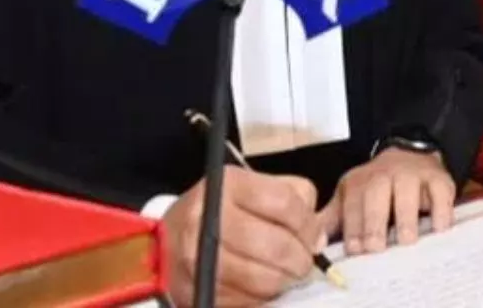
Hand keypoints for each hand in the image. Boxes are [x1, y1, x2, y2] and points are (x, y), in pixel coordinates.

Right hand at [163, 167, 325, 307]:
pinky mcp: (197, 289)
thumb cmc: (220, 213)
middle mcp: (209, 218)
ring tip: (286, 276)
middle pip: (276, 245)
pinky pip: (245, 301)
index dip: (308, 225)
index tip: (314, 238)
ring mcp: (199, 257)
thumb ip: (293, 199)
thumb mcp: (252, 189)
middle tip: (304, 263)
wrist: (164, 243)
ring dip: (284, 282)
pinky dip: (261, 298)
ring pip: (262, 279)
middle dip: (301, 260)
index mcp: (229, 185)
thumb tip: (318, 236)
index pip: (284, 204)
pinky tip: (262, 286)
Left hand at [321, 148, 454, 255]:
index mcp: (359, 182)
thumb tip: (312, 241)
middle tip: (376, 247)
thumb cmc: (378, 187)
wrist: (410, 153)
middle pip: (376, 194)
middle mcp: (384, 174)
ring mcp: (412, 174)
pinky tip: (438, 228)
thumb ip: (334, 219)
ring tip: (407, 240)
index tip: (355, 249)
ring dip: (406, 216)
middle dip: (374, 222)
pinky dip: (441, 210)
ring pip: (407, 191)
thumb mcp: (352, 197)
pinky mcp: (438, 178)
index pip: (352, 204)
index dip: (353, 227)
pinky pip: (440, 192)